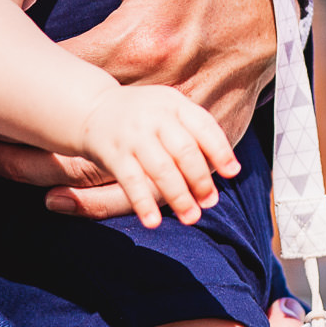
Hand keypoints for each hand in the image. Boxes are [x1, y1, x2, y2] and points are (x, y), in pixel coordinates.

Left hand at [0, 0, 276, 218]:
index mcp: (142, 37)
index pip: (57, 77)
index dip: (1, 89)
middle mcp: (164, 87)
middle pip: (73, 132)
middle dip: (9, 139)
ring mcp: (187, 119)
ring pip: (107, 167)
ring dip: (43, 177)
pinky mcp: (206, 137)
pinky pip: (152, 182)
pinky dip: (103, 200)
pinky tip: (58, 200)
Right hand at [79, 85, 241, 228]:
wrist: (93, 108)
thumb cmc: (144, 116)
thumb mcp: (169, 110)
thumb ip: (195, 132)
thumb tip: (227, 167)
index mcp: (174, 104)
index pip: (204, 126)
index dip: (220, 150)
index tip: (232, 173)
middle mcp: (155, 117)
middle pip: (185, 151)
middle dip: (201, 180)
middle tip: (210, 202)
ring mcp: (134, 135)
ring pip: (162, 169)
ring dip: (179, 197)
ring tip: (191, 218)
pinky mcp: (113, 154)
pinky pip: (132, 182)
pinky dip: (143, 203)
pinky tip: (153, 222)